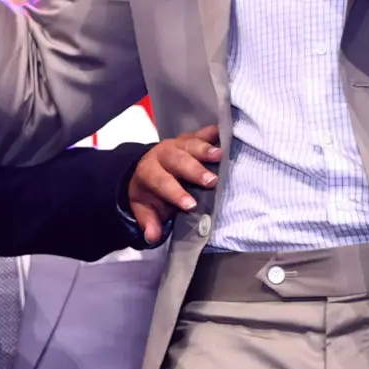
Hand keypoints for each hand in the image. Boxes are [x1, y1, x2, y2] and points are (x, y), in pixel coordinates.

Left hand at [125, 124, 221, 245]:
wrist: (147, 167)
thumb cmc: (150, 191)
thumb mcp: (144, 207)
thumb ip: (148, 221)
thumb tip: (151, 236)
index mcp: (149, 171)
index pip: (161, 182)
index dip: (175, 193)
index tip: (190, 205)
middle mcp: (163, 154)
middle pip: (178, 160)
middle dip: (194, 171)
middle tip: (210, 181)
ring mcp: (178, 143)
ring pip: (190, 144)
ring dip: (205, 149)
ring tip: (220, 156)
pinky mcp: (190, 137)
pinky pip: (203, 132)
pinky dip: (214, 132)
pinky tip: (225, 132)